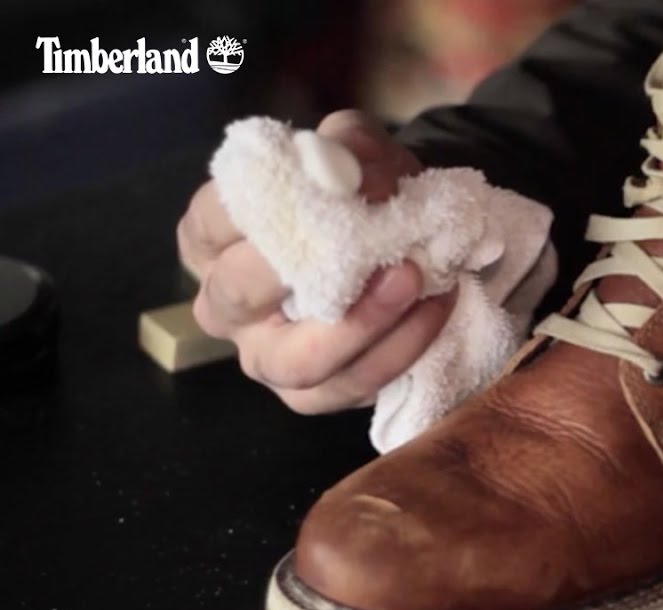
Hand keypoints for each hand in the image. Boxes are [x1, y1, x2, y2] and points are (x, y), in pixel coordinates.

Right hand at [178, 110, 455, 413]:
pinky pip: (354, 382)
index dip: (259, 204)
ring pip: (297, 360)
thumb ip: (350, 144)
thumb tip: (351, 165)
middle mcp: (227, 305)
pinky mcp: (316, 395)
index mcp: (215, 241)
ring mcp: (267, 358)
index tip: (318, 184)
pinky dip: (400, 346)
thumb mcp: (360, 156)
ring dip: (360, 322)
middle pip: (239, 294)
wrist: (413, 248)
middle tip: (365, 240)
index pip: (210, 221)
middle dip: (300, 266)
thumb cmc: (364, 200)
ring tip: (411, 277)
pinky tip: (435, 305)